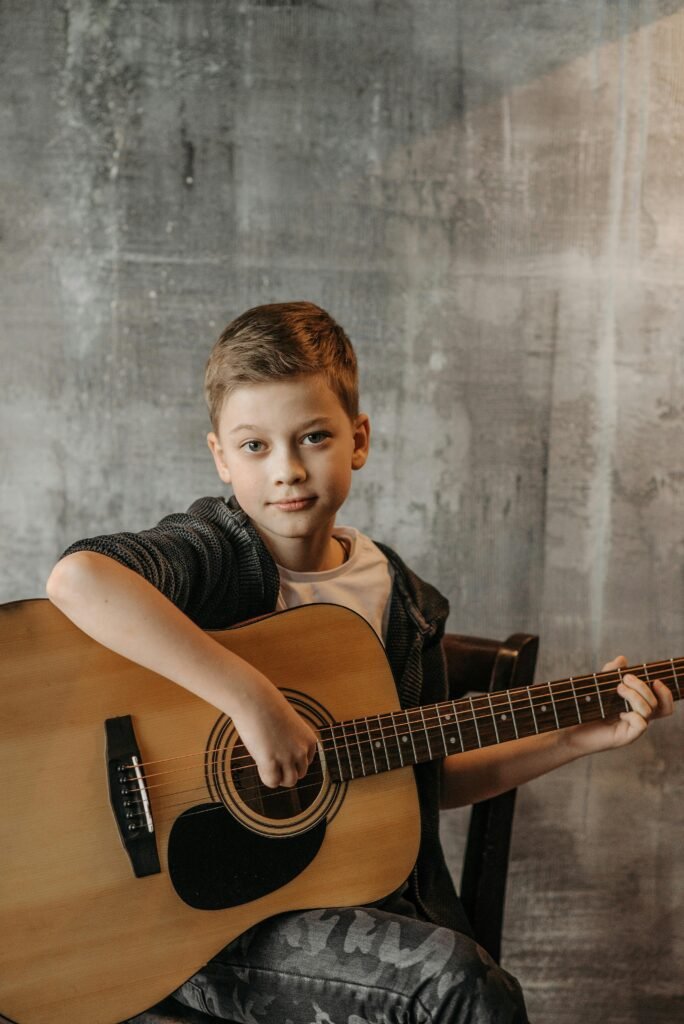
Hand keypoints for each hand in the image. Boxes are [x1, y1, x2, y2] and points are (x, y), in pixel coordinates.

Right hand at [228, 673, 318, 788]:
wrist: (256, 700)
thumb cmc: (268, 708)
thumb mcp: (289, 726)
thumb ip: (291, 742)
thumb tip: (284, 759)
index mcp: (309, 741)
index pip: (306, 762)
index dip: (292, 760)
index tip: (281, 752)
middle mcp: (302, 751)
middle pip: (300, 774)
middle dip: (286, 770)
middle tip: (273, 761)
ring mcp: (287, 757)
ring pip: (289, 781)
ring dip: (279, 777)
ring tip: (268, 766)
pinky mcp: (270, 762)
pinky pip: (272, 782)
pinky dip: (266, 777)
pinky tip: (260, 764)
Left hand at [565, 655, 673, 754]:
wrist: (571, 729)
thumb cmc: (586, 708)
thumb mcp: (600, 685)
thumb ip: (611, 672)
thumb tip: (622, 659)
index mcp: (637, 707)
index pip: (664, 703)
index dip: (665, 692)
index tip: (654, 680)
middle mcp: (638, 718)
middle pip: (657, 703)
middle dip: (642, 686)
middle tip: (624, 679)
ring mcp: (632, 728)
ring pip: (649, 711)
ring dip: (635, 695)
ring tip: (618, 689)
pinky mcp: (625, 737)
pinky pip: (641, 725)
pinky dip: (633, 715)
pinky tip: (619, 713)